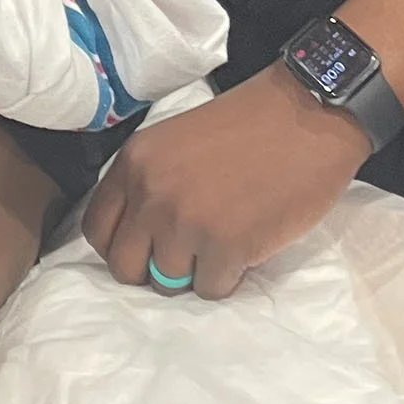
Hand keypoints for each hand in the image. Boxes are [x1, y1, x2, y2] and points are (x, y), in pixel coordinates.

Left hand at [82, 65, 370, 300]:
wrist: (307, 114)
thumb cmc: (249, 126)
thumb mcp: (176, 143)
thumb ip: (150, 184)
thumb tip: (139, 237)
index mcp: (134, 162)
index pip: (96, 230)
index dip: (121, 246)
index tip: (146, 247)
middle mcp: (151, 193)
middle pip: (124, 267)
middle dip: (152, 269)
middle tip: (186, 254)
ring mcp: (186, 222)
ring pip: (168, 283)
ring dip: (195, 272)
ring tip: (225, 241)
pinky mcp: (226, 246)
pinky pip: (211, 289)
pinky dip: (229, 278)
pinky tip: (247, 247)